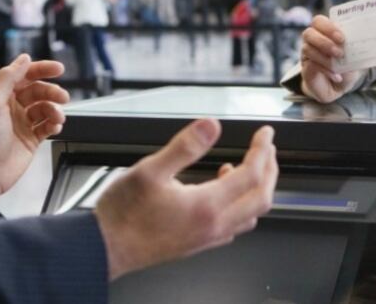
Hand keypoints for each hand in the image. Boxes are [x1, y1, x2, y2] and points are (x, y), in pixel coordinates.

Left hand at [0, 54, 69, 201]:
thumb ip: (8, 77)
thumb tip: (23, 59)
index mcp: (1, 96)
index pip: (24, 75)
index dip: (42, 69)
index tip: (59, 69)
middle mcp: (12, 108)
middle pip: (39, 91)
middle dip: (52, 92)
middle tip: (63, 97)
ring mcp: (22, 123)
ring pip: (46, 108)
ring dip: (55, 110)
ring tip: (58, 117)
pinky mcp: (31, 139)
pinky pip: (48, 126)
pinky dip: (55, 124)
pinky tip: (55, 127)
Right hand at [94, 119, 277, 279]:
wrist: (105, 249)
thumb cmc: (122, 214)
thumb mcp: (149, 170)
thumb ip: (184, 147)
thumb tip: (211, 126)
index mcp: (206, 206)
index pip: (252, 174)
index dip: (262, 149)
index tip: (265, 134)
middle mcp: (213, 225)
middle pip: (261, 197)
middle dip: (270, 169)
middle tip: (267, 148)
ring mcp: (208, 237)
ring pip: (251, 214)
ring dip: (258, 188)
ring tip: (251, 167)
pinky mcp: (199, 243)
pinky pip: (235, 225)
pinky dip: (241, 204)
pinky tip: (224, 190)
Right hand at [299, 15, 361, 102]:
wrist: (339, 86)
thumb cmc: (346, 66)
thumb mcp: (353, 56)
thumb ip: (353, 47)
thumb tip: (360, 42)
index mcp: (324, 31)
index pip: (319, 21)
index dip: (328, 27)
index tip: (342, 38)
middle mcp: (312, 40)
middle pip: (309, 33)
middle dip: (324, 41)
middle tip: (339, 52)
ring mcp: (307, 54)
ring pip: (308, 49)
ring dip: (325, 58)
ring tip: (337, 66)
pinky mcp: (305, 68)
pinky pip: (311, 65)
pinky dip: (326, 71)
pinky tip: (337, 76)